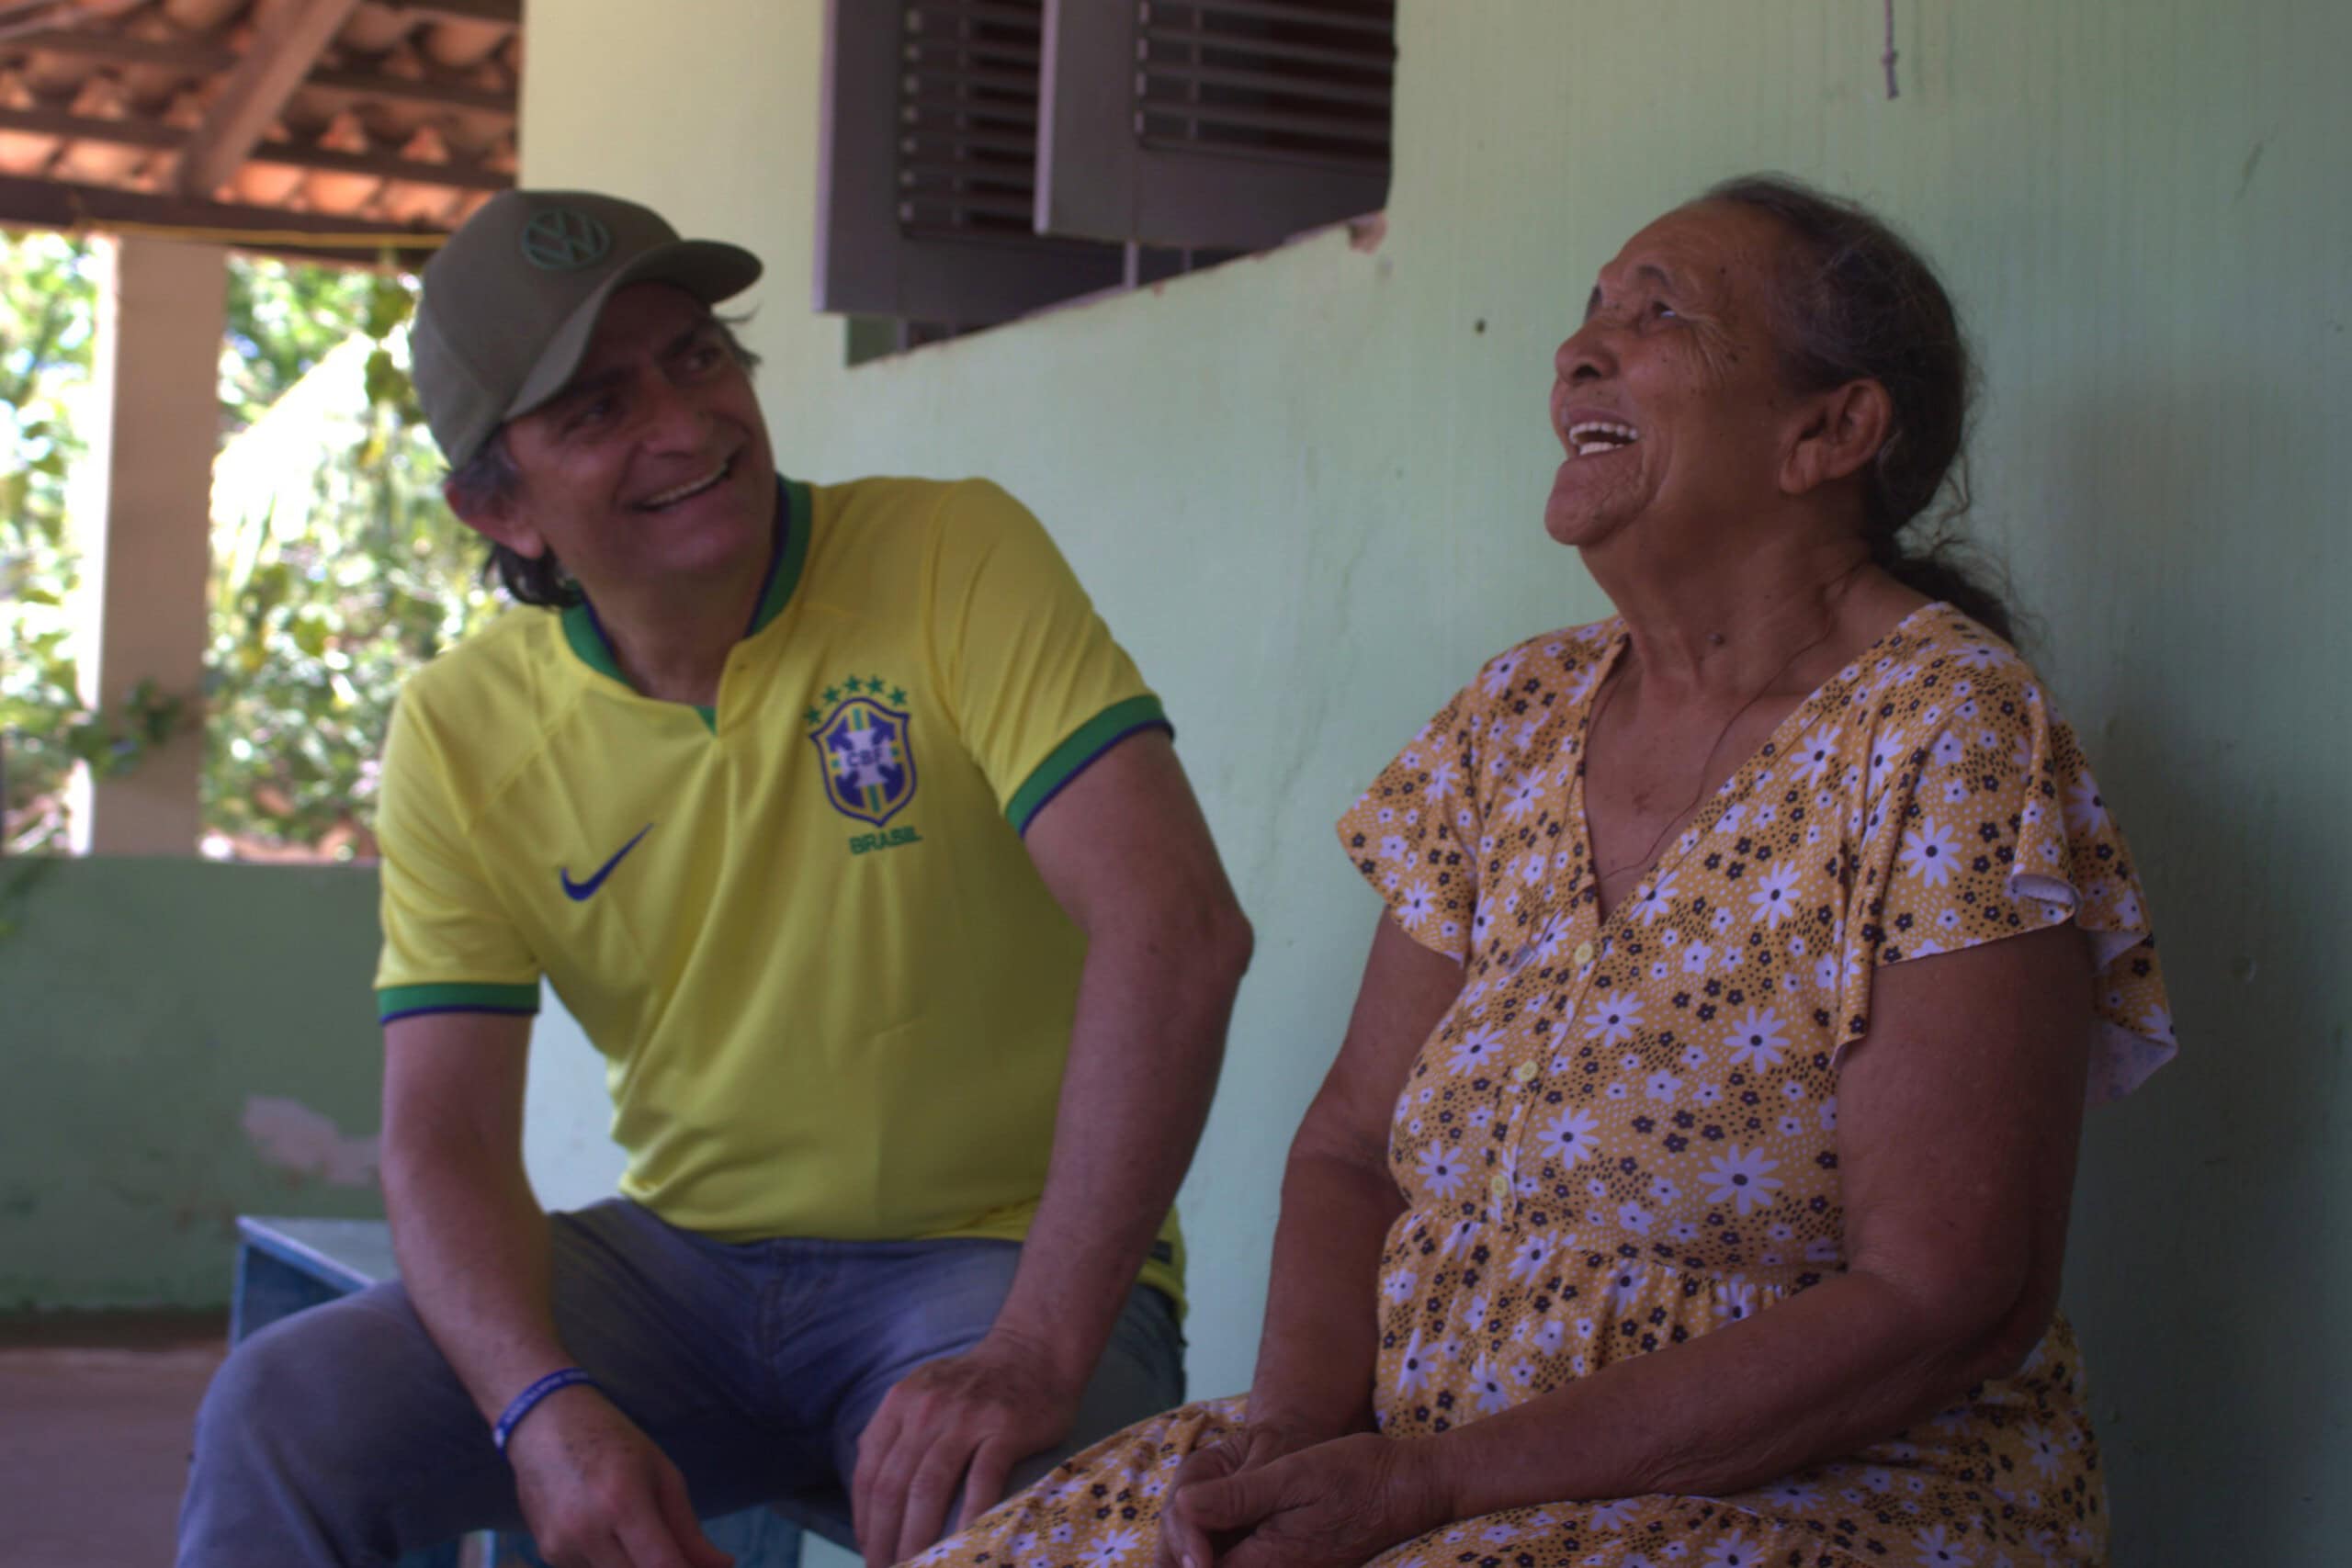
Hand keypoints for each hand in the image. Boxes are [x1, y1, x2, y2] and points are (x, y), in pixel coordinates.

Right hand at [505, 1384, 733, 1567]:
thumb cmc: (612, 1440)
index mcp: (622, 1502)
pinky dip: (611, 1565)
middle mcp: (587, 1531)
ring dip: (635, 1567)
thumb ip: (689, 1530)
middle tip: (677, 1558)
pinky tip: (611, 1537)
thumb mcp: (661, 1474)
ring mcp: (561, 1547)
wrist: (542, 1423)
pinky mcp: (546, 1555)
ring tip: (642, 1538)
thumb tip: (723, 1566)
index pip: (662, 1565)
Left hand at [852, 1332, 1086, 1567]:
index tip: (869, 1549)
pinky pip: (982, 1481)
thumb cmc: (977, 1382)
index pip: (869, 1472)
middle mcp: (926, 1410)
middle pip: (893, 1487)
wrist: (1034, 1349)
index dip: (864, 1520)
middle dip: (884, 1539)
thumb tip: (868, 1490)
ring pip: (929, 1489)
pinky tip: (964, 1543)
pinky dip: (970, 1518)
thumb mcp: (923, 1391)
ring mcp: (966, 1418)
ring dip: (917, 1537)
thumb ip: (895, 1430)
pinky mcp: (1005, 1428)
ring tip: (918, 1566)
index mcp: (900, 1403)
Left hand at [1168, 1433, 1449, 1567]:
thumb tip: (1182, 1505)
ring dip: (1210, 1549)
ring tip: (1199, 1513)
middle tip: (1184, 1510)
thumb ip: (1236, 1496)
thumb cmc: (1355, 1474)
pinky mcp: (1303, 1565)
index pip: (1204, 1567)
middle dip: (1192, 1550)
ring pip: (1235, 1564)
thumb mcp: (1291, 1475)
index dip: (1183, 1544)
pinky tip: (1228, 1523)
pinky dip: (1231, 1548)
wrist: (1409, 1487)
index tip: (1181, 1508)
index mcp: (1270, 1560)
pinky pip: (1256, 1563)